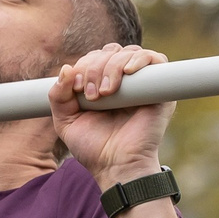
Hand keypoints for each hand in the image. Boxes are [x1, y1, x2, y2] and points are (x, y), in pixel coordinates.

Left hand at [49, 45, 172, 188]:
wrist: (116, 166)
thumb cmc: (93, 147)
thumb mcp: (65, 121)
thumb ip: (58, 96)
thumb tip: (66, 68)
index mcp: (103, 84)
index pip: (95, 57)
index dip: (84, 65)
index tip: (78, 89)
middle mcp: (124, 81)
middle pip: (111, 51)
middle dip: (96, 67)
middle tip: (93, 95)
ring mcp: (143, 84)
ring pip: (129, 53)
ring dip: (112, 67)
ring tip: (106, 92)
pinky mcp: (161, 91)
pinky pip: (156, 59)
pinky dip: (140, 59)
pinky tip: (128, 72)